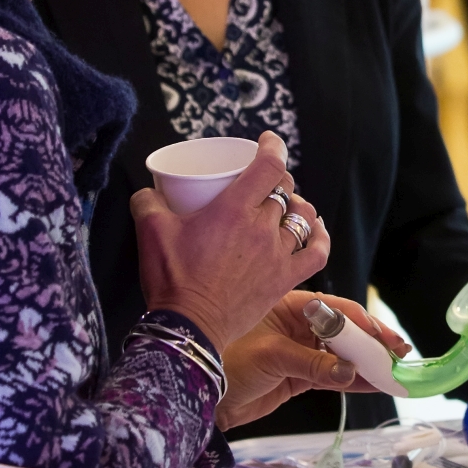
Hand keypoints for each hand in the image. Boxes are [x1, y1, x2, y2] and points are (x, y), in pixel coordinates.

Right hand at [131, 131, 329, 349]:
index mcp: (233, 209)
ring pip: (302, 217)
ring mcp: (277, 255)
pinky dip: (320, 237)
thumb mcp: (150, 232)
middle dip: (277, 180)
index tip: (268, 141)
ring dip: (297, 206)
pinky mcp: (284, 280)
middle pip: (284, 190)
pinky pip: (317, 253)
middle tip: (263, 183)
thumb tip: (148, 191)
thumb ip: (147, 202)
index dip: (273, 146)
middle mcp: (261, 228)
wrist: (188, 326)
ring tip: (286, 207)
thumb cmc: (171, 279)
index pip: (268, 166)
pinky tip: (315, 230)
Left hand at [218, 291, 410, 429]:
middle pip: (344, 331)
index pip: (336, 309)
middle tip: (398, 354)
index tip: (383, 337)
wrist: (201, 395)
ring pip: (342, 355)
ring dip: (366, 364)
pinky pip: (333, 377)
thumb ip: (312, 363)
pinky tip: (374, 385)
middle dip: (371, 343)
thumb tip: (350, 372)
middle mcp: (298, 325)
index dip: (363, 323)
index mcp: (290, 305)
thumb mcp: (271, 356)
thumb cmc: (225, 360)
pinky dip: (353, 382)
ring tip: (393, 373)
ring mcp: (300, 351)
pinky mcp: (299, 376)